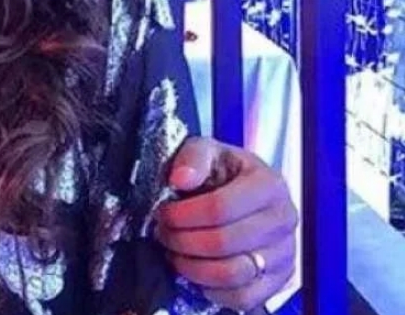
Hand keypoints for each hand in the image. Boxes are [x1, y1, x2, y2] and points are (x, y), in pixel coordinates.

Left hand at [155, 137, 297, 311]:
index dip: (183, 216)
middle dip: (182, 241)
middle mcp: (283, 219)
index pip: (220, 208)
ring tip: (177, 253)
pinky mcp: (279, 279)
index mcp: (268, 185)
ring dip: (193, 267)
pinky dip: (213, 290)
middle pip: (223, 242)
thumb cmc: (224, 172)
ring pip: (233, 274)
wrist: (246, 190)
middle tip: (165, 234)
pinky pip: (244, 297)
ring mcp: (285, 252)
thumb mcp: (208, 151)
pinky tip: (197, 273)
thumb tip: (181, 178)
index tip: (164, 214)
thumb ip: (194, 157)